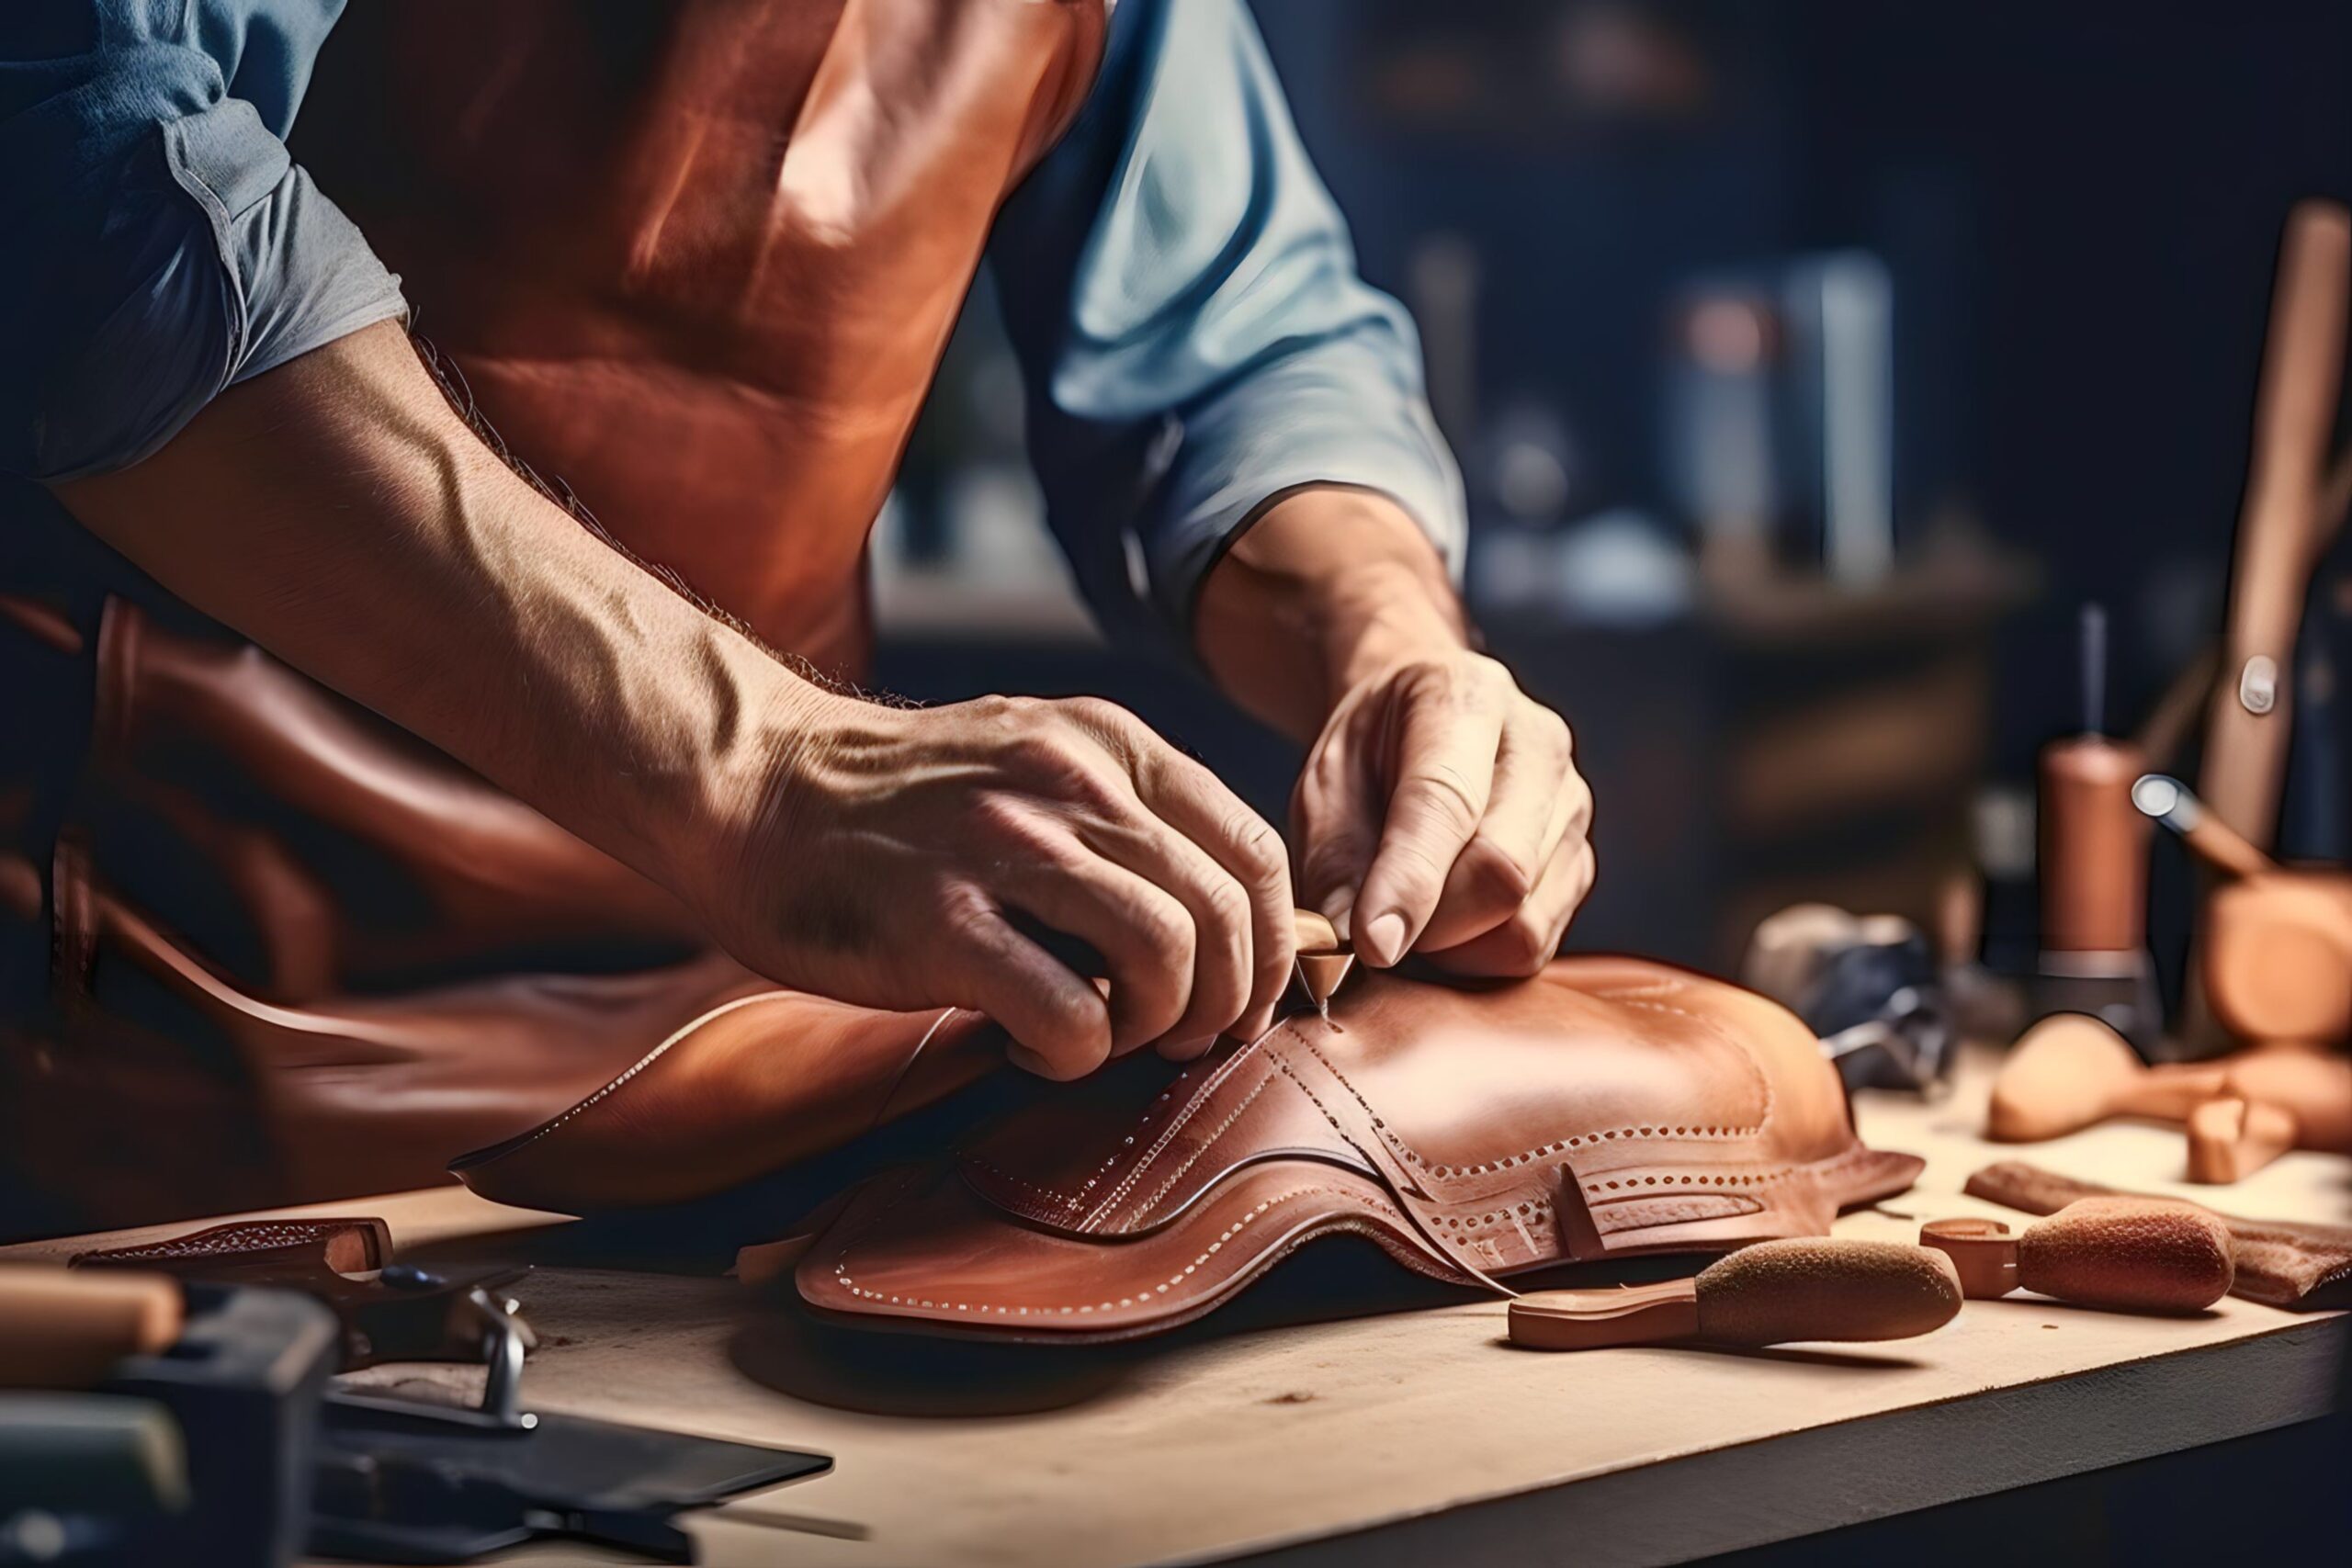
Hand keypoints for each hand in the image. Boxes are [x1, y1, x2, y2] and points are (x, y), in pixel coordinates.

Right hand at [711, 692, 1295, 1079]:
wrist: (754, 789)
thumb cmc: (900, 803)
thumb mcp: (1034, 760)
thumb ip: (1123, 816)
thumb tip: (1218, 923)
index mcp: (1108, 744)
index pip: (1252, 852)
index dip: (1270, 946)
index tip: (1240, 998)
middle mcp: (1073, 782)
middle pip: (1224, 915)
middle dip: (1224, 1002)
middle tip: (1178, 1038)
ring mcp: (1008, 849)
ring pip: (1166, 956)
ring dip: (1156, 1024)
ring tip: (1110, 1038)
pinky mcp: (945, 923)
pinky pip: (1071, 1015)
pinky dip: (1075, 1054)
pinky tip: (1034, 1047)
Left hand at [1293, 651, 1593, 976]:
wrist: (1423, 720)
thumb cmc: (1369, 753)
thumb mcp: (1323, 783)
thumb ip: (1334, 859)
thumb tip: (1359, 940)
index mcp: (1465, 702)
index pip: (1447, 803)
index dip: (1410, 883)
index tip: (1372, 944)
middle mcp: (1539, 747)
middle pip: (1504, 870)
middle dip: (1432, 926)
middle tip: (1377, 925)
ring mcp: (1571, 806)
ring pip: (1525, 922)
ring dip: (1456, 946)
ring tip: (1414, 911)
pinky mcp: (1579, 861)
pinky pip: (1536, 942)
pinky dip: (1481, 953)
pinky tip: (1449, 919)